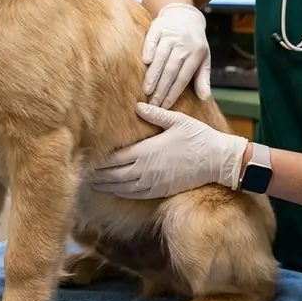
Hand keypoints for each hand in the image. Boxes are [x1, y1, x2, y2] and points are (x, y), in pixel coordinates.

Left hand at [91, 103, 248, 198]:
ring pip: (122, 187)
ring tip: (94, 182)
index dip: (100, 159)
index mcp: (147, 151)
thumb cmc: (198, 137)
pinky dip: (121, 192)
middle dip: (98, 174)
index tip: (89, 156)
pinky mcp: (161, 190)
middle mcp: (147, 169)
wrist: (217, 160)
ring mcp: (153, 182)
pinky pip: (135, 194)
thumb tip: (138, 105)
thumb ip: (155, 114)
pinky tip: (115, 189)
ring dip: (107, 185)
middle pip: (114, 175)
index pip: (116, 158)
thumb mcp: (177, 120)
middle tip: (84, 172)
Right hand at [142, 3, 211, 108]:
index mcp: (196, 53)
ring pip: (161, 56)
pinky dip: (148, 49)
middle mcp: (183, 44)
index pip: (183, 77)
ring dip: (153, 74)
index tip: (165, 106)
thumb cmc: (194, 43)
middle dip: (162, 88)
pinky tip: (144, 62)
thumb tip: (204, 97)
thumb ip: (203, 78)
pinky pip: (152, 39)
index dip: (174, 93)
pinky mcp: (158, 26)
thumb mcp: (203, 58)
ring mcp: (171, 34)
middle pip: (171, 69)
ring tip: (146, 90)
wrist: (185, 15)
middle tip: (153, 104)